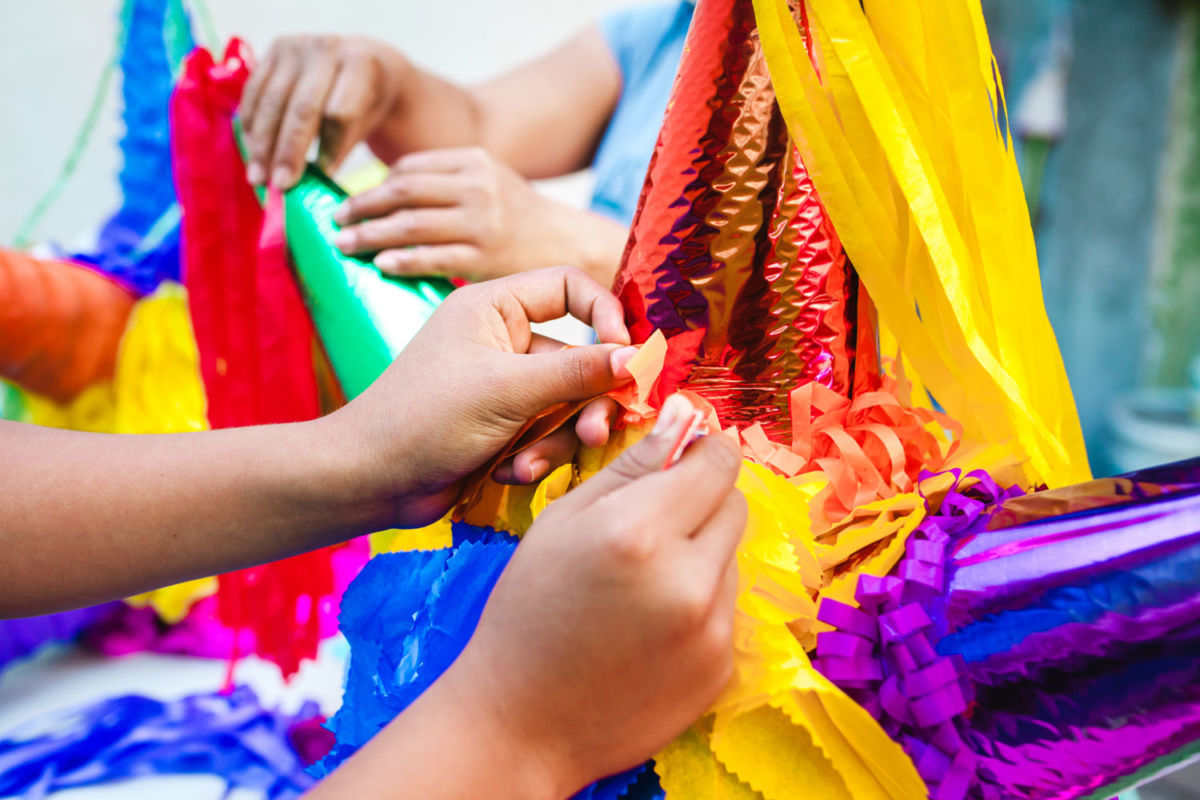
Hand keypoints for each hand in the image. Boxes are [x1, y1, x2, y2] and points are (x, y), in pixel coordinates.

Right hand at [240, 35, 408, 187]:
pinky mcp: (274, 50)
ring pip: (273, 102)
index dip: (330, 147)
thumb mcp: (367, 122)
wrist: (361, 61)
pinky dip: (250, 125)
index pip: (339, 113)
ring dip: (262, 144)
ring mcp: (297, 46)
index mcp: (359, 64)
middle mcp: (327, 49)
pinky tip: (252, 152)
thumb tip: (315, 187)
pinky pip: (254, 92)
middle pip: (302, 109)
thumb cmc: (365, 101)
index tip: (321, 176)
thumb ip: (342, 148)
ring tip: (259, 178)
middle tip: (281, 185)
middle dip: (288, 151)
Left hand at [330, 267, 633, 526]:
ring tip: (530, 464)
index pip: (570, 287)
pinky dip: (537, 455)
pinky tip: (509, 472)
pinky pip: (549, 433)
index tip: (627, 357)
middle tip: (595, 433)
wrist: (372, 481)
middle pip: (581, 356)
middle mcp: (503, 339)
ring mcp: (506, 385)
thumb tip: (638, 355)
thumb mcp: (507, 390)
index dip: (605, 316)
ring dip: (558, 438)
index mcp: (493, 307)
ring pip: (569, 402)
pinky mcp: (507, 425)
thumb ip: (577, 370)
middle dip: (589, 400)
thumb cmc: (424, 420)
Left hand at [332, 147, 625, 283]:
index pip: (409, 168)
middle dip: (361, 206)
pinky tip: (380, 264)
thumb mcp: (490, 180)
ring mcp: (480, 222)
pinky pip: (430, 257)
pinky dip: (400, 259)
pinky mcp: (484, 258)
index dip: (374, 185)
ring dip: (369, 234)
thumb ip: (446, 180)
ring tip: (344, 244)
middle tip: (334, 221)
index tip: (350, 201)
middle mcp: (476, 186)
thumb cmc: (521, 220)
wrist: (572, 247)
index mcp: (474, 160)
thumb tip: (385, 191)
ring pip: (409, 224)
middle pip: (402, 191)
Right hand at [438, 394, 746, 794]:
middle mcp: (687, 579)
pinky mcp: (721, 668)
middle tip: (652, 522)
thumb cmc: (528, 608)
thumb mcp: (564, 520)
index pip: (718, 461)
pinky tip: (650, 624)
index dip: (703, 450)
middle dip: (702, 499)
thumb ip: (632, 464)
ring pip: (732, 556)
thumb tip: (685, 415)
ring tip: (642, 583)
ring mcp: (711, 629)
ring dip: (700, 554)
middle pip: (736, 504)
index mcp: (640, 530)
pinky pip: (727, 608)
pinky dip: (699, 604)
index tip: (686, 454)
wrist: (522, 719)